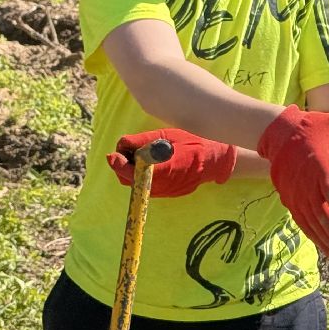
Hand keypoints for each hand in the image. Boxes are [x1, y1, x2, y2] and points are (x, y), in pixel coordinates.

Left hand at [106, 128, 235, 196]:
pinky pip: (149, 186)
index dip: (120, 164)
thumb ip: (143, 141)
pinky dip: (143, 175)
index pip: (134, 172)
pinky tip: (150, 163)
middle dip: (123, 167)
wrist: (215, 160)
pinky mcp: (169, 193)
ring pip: (138, 185)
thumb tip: (121, 145)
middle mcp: (165, 184)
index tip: (113, 154)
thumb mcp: (167, 136)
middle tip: (125, 151)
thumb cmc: (192, 143)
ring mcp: (167, 191)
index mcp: (165, 168)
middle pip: (131, 181)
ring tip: (139, 155)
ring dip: (132, 171)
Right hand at [256, 106, 328, 261]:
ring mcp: (296, 194)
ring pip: (312, 224)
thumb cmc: (314, 127)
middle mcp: (307, 185)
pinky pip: (302, 222)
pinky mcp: (289, 199)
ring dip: (327, 242)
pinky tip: (326, 248)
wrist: (279, 132)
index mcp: (322, 168)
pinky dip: (314, 237)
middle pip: (323, 217)